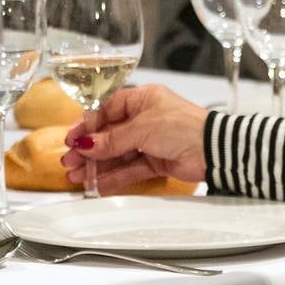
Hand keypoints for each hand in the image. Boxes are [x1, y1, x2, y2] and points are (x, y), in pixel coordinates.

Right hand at [59, 85, 209, 191]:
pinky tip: (97, 185)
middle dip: (88, 149)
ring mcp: (150, 141)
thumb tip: (87, 145)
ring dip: (97, 165)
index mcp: (141, 100)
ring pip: (116, 154)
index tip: (71, 139)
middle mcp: (144, 119)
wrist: (214, 151)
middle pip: (108, 135)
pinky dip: (113, 177)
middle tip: (69, 161)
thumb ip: (113, 139)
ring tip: (77, 177)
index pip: (106, 111)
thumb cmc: (184, 127)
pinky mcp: (156, 162)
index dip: (87, 126)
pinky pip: (129, 169)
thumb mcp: (142, 128)